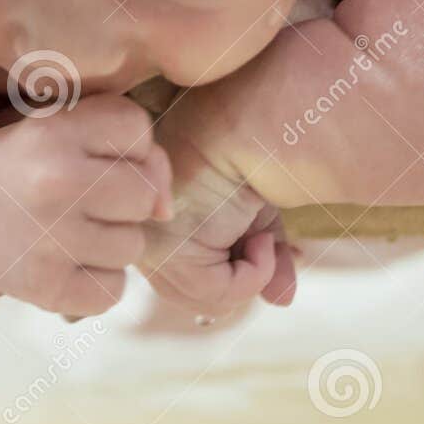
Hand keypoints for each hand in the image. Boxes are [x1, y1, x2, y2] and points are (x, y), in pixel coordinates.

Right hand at [0, 95, 171, 316]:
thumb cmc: (30, 166)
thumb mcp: (67, 131)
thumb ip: (135, 147)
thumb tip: (166, 210)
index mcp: (55, 132)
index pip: (138, 129)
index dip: (125, 145)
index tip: (90, 154)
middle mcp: (53, 184)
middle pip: (144, 194)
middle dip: (124, 199)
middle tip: (83, 198)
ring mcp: (48, 240)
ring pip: (133, 246)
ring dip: (112, 242)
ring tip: (71, 230)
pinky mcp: (46, 288)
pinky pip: (113, 290)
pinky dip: (97, 282)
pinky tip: (66, 262)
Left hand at [139, 139, 296, 315]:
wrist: (243, 122)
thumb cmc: (247, 158)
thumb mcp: (262, 218)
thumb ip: (269, 262)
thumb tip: (283, 301)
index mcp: (151, 227)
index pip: (187, 283)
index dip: (234, 277)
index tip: (270, 248)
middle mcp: (140, 238)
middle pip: (196, 296)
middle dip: (243, 278)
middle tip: (270, 243)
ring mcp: (146, 245)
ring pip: (204, 300)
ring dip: (251, 276)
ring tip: (265, 237)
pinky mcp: (162, 249)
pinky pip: (214, 293)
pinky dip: (253, 276)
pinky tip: (262, 241)